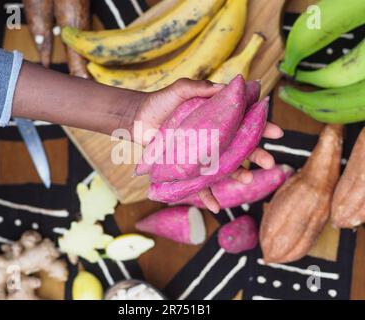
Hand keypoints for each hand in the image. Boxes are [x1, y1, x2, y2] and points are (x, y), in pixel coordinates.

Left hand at [134, 78, 283, 212]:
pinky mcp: (189, 167)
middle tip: (269, 162)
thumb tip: (228, 87)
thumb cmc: (163, 102)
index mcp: (218, 117)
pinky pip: (201, 184)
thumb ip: (202, 87)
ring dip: (238, 175)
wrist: (139, 119)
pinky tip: (216, 207)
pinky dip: (208, 196)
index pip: (245, 122)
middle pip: (241, 148)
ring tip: (247, 180)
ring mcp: (203, 153)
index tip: (277, 133)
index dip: (262, 126)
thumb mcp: (182, 89)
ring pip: (226, 167)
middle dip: (257, 154)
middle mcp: (215, 137)